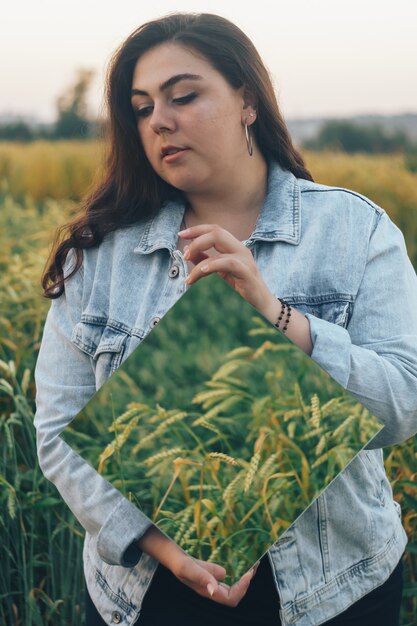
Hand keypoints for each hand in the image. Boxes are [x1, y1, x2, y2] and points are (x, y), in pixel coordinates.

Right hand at [137, 524, 257, 606]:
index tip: (248, 572)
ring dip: (244, 577)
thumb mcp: (188, 566)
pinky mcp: (211, 574)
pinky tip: (242, 559)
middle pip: (235, 595)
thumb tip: (215, 589)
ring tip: (253, 562)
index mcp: (207, 590)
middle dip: (247, 582)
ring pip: (233, 587)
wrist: (170, 553)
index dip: (242, 589)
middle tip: (254, 564)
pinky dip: (238, 571)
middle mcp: (211, 589)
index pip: (230, 599)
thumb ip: (202, 575)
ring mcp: (212, 583)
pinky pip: (229, 578)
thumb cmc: (178, 560)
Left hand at [178, 223, 272, 313]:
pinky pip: (228, 262)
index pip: (215, 229)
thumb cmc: (242, 288)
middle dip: (197, 239)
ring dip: (201, 255)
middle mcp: (241, 249)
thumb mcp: (220, 273)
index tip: (181, 234)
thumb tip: (188, 250)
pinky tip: (202, 272)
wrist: (262, 305)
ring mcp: (245, 259)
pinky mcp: (247, 272)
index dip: (197, 229)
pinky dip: (213, 264)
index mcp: (234, 247)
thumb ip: (206, 261)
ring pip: (220, 245)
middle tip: (185, 255)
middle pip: (217, 232)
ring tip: (190, 274)